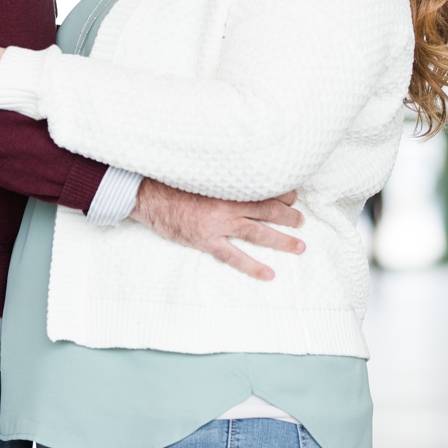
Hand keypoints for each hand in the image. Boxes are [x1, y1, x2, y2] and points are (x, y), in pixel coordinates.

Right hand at [132, 177, 305, 280]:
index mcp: (227, 185)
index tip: (292, 195)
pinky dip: (253, 266)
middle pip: (267, 210)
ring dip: (282, 240)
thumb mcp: (198, 173)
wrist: (145, 195)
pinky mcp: (206, 240)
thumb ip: (220, 178)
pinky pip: (234, 256)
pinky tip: (269, 274)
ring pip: (258, 233)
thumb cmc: (169, 181)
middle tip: (301, 221)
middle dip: (288, 216)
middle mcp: (227, 204)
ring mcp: (218, 224)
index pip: (263, 189)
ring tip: (299, 246)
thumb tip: (239, 177)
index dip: (281, 193)